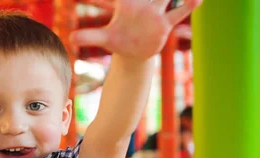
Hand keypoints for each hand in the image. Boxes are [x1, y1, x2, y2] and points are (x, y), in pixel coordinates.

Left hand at [70, 0, 201, 59]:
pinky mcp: (165, 23)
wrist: (136, 51)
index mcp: (125, 3)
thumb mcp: (104, 39)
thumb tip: (71, 38)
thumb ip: (89, 36)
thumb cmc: (119, 41)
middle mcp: (142, 4)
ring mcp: (155, 12)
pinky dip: (188, 5)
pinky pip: (178, 13)